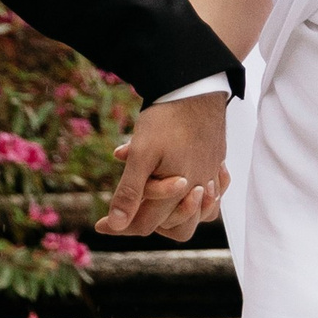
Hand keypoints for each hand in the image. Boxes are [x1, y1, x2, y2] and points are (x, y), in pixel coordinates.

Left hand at [97, 92, 229, 243]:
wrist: (197, 89)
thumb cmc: (166, 120)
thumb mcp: (141, 154)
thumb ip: (130, 191)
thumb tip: (115, 224)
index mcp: (178, 192)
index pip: (147, 224)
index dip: (120, 227)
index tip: (100, 225)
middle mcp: (199, 190)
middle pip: (177, 228)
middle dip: (151, 222)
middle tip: (128, 211)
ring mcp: (211, 177)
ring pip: (199, 215)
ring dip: (178, 213)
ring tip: (156, 202)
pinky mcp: (217, 164)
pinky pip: (215, 194)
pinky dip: (201, 198)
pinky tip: (187, 186)